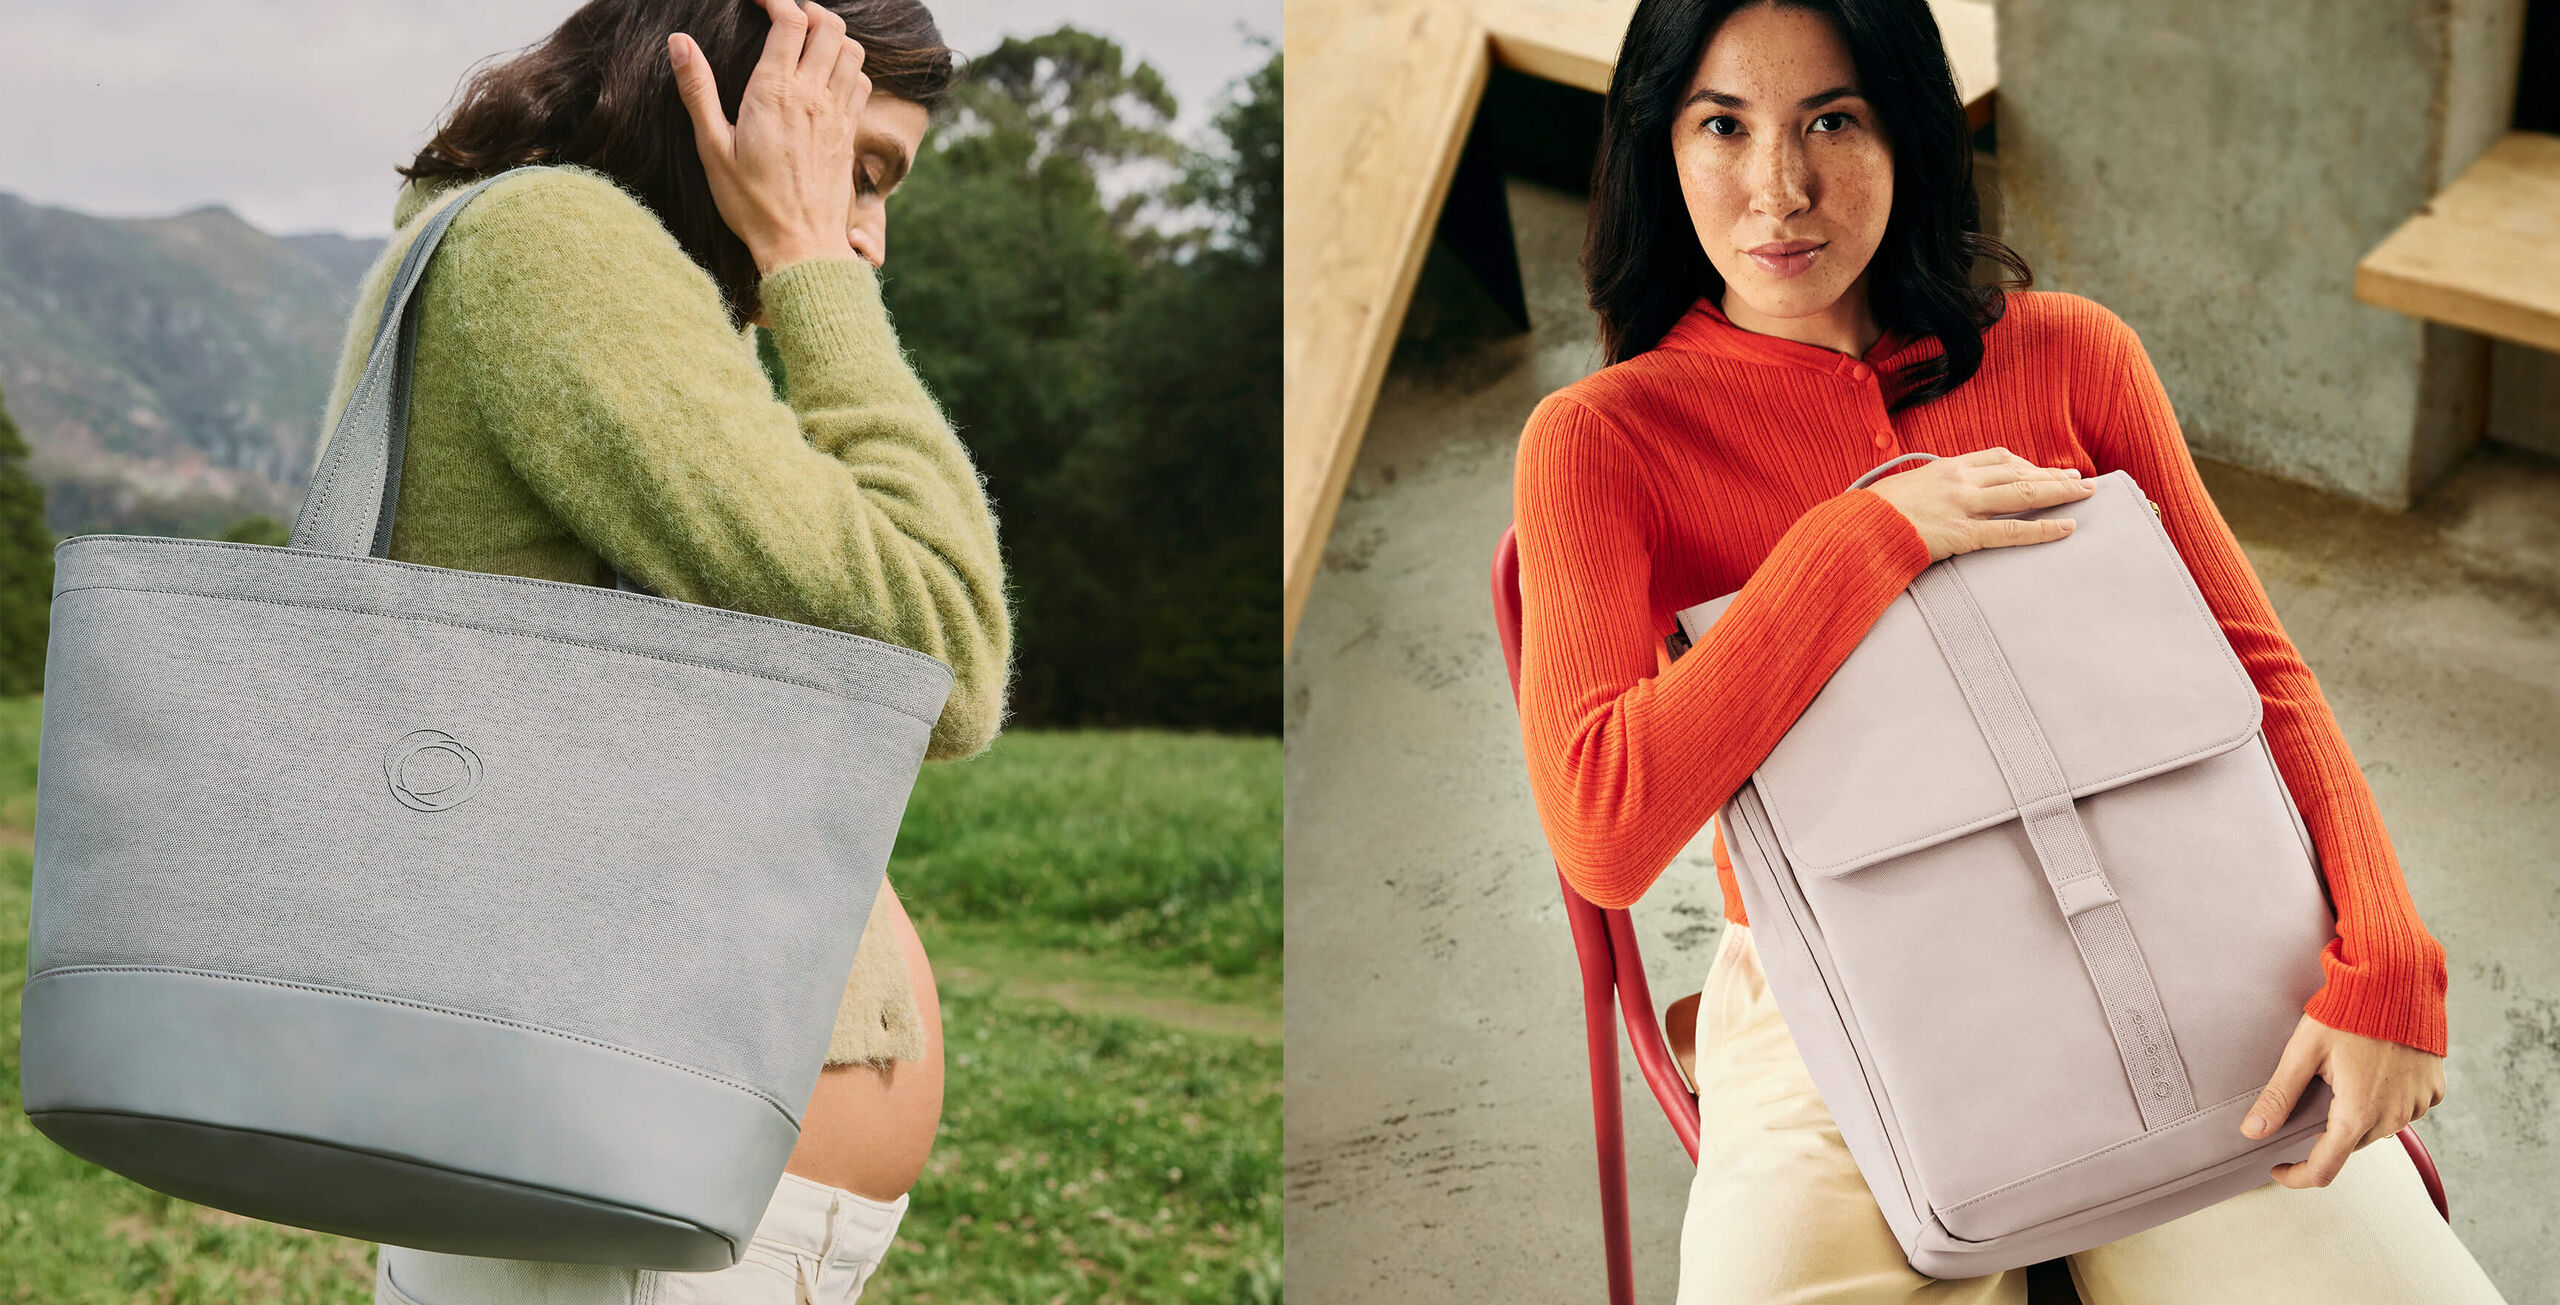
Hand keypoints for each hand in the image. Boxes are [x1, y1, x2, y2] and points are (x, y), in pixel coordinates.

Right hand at [669, 0, 870, 275]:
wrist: (801, 245)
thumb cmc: (751, 203)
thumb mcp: (712, 148)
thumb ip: (697, 91)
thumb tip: (678, 42)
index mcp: (776, 93)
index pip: (791, 21)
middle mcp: (814, 96)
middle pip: (830, 27)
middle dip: (810, 10)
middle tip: (786, 15)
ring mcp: (837, 114)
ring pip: (852, 51)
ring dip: (833, 36)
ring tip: (808, 39)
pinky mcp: (849, 133)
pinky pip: (861, 82)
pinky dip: (849, 66)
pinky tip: (829, 76)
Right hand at [1864, 446, 2094, 562]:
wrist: (1856, 530)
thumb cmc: (1874, 514)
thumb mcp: (1904, 489)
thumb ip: (1931, 489)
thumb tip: (1942, 497)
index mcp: (1946, 466)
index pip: (1998, 458)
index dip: (2027, 464)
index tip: (2045, 470)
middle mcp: (1960, 480)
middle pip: (2018, 471)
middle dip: (2053, 475)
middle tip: (2080, 479)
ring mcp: (1963, 505)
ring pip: (2023, 493)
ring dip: (2059, 492)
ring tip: (2085, 495)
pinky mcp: (1964, 533)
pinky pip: (2012, 530)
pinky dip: (2043, 528)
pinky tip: (2066, 527)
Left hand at [2243, 1012, 2445, 1188]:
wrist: (2399, 983)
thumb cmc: (2348, 1013)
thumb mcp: (2303, 1053)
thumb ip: (2278, 1097)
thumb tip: (2253, 1132)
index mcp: (2357, 1114)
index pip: (2324, 1168)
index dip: (2297, 1175)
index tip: (2278, 1168)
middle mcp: (2392, 1118)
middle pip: (2350, 1145)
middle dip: (2326, 1134)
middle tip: (2310, 1099)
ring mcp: (2417, 1106)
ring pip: (2378, 1128)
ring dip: (2358, 1116)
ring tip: (2343, 1079)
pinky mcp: (2433, 1091)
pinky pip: (2404, 1109)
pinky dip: (2386, 1101)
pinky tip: (2374, 1074)